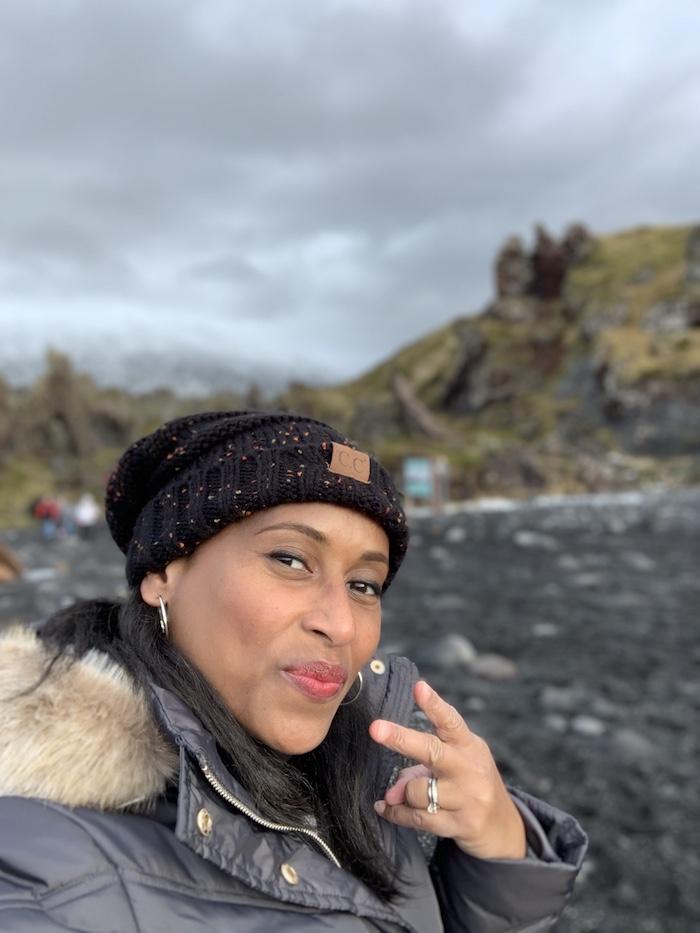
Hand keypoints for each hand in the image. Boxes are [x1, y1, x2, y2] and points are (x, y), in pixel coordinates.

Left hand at [369, 680, 526, 859]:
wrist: (502, 827)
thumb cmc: (470, 785)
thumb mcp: (455, 766)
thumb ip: (421, 768)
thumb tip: (392, 791)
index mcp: (469, 746)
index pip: (451, 721)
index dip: (434, 704)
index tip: (419, 687)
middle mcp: (469, 769)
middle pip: (432, 751)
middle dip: (402, 739)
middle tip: (375, 729)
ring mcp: (467, 799)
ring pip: (418, 791)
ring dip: (402, 793)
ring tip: (400, 794)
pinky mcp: (461, 825)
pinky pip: (417, 819)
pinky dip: (397, 813)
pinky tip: (386, 808)